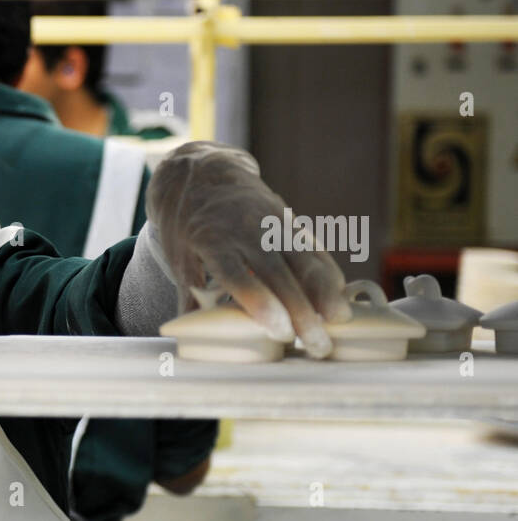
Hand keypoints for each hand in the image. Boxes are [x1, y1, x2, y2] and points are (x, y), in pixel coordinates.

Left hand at [145, 141, 351, 357]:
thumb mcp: (179, 259)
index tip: (280, 330)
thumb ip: (188, 297)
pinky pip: (314, 248)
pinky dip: (328, 272)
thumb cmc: (189, 228)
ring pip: (304, 259)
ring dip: (325, 292)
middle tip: (317, 344)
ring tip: (339, 321)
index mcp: (212, 241)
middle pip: (278, 273)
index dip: (261, 303)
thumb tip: (189, 335)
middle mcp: (246, 230)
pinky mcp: (290, 220)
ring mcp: (273, 222)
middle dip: (302, 311)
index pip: (238, 275)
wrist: (204, 176)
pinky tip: (340, 296)